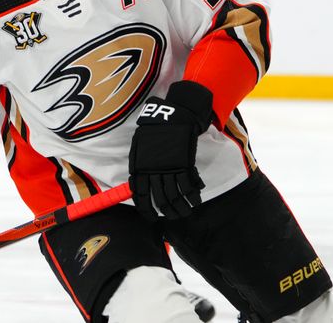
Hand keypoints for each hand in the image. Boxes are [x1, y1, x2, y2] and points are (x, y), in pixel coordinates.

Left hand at [129, 81, 212, 219]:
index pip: (141, 195)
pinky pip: (189, 184)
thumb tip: (135, 185)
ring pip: (176, 195)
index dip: (147, 210)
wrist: (172, 115)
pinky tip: (196, 197)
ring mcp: (169, 167)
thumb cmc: (154, 130)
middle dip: (168, 211)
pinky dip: (194, 193)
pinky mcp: (184, 162)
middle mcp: (153, 170)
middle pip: (160, 199)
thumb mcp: (139, 147)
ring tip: (187, 211)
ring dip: (182, 206)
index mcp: (140, 167)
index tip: (153, 218)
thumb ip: (138, 166)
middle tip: (174, 216)